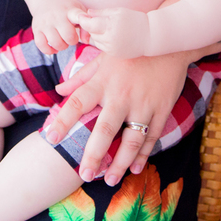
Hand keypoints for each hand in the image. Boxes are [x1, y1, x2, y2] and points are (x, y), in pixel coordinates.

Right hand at [32, 0, 85, 53]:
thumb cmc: (66, 8)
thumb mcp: (79, 10)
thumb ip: (85, 25)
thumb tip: (85, 41)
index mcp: (69, 10)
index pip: (77, 15)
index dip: (82, 22)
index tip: (82, 25)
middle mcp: (56, 16)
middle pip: (68, 36)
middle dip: (72, 41)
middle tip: (71, 37)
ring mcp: (45, 23)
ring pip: (55, 43)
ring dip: (62, 46)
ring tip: (63, 42)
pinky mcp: (36, 29)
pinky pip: (41, 45)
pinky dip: (49, 50)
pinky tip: (54, 48)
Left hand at [47, 50, 188, 184]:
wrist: (168, 40)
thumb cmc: (130, 49)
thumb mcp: (103, 56)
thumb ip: (81, 76)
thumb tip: (58, 90)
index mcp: (103, 81)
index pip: (77, 102)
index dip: (63, 120)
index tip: (51, 138)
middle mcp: (122, 94)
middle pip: (105, 130)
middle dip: (94, 154)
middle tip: (85, 173)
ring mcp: (144, 103)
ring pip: (131, 140)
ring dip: (120, 163)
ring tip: (109, 180)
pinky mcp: (162, 108)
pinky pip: (152, 136)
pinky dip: (144, 155)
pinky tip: (135, 168)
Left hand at [70, 8, 149, 57]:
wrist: (151, 36)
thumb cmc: (135, 20)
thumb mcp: (118, 11)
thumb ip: (101, 12)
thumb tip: (87, 13)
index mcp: (111, 26)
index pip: (89, 24)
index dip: (83, 20)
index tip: (81, 16)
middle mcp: (110, 39)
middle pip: (92, 33)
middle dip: (92, 26)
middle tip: (98, 20)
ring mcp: (112, 49)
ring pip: (96, 41)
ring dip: (98, 34)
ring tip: (108, 28)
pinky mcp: (114, 55)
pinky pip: (103, 47)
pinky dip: (104, 41)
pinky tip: (112, 36)